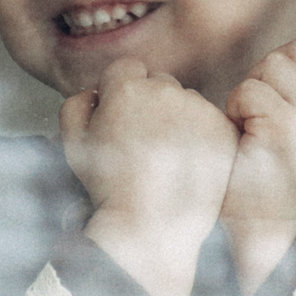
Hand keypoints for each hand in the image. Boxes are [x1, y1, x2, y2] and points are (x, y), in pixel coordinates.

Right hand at [62, 58, 238, 295]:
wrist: (150, 225)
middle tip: (142, 144)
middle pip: (158, 82)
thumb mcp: (73, 141)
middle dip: (150, 104)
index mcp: (127, 87)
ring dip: (176, 120)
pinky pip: (209, 122)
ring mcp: (198, 109)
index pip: (126, 70)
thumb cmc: (108, 186)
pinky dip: (200, 137)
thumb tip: (97, 91)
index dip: (121, 95)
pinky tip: (185, 165)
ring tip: (165, 160)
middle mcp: (166, 90)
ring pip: (185, 102)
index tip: (122, 121)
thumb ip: (79, 103)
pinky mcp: (222, 130)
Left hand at [219, 34, 295, 293]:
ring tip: (251, 126)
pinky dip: (235, 109)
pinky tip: (242, 136)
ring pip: (271, 64)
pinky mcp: (284, 126)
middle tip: (259, 112)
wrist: (255, 229)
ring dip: (249, 89)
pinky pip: (248, 91)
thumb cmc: (264, 181)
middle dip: (269, 71)